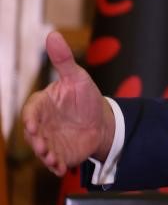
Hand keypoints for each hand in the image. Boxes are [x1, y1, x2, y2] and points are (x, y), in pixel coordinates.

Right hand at [21, 32, 114, 175]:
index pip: (31, 112)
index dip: (30, 119)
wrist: (100, 119)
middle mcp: (42, 125)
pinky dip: (57, 167)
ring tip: (53, 160)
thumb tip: (52, 34)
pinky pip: (55, 162)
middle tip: (42, 146)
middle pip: (33, 135)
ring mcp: (49, 141)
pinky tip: (62, 169)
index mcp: (42, 105)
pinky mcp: (59, 154)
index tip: (32, 125)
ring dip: (45, 157)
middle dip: (36, 141)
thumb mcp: (76, 77)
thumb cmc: (84, 96)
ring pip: (42, 151)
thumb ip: (63, 60)